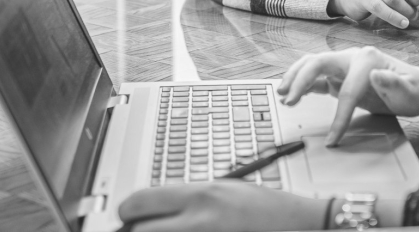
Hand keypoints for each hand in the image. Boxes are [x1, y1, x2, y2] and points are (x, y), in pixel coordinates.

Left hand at [118, 180, 327, 231]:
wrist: (291, 223)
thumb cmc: (260, 207)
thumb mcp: (222, 190)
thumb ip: (187, 198)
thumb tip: (153, 208)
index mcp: (200, 195)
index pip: (140, 202)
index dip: (127, 210)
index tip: (128, 213)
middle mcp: (198, 220)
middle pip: (139, 230)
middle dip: (136, 229)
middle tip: (142, 227)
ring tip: (167, 230)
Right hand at [278, 46, 418, 144]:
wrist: (416, 87)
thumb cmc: (413, 90)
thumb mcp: (409, 91)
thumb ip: (394, 83)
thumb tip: (376, 74)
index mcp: (367, 60)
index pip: (347, 89)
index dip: (339, 115)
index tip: (333, 138)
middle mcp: (352, 58)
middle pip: (318, 63)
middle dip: (300, 80)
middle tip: (287, 100)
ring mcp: (343, 67)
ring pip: (312, 66)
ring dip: (295, 78)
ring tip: (281, 93)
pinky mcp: (339, 77)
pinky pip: (316, 79)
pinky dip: (302, 85)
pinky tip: (291, 94)